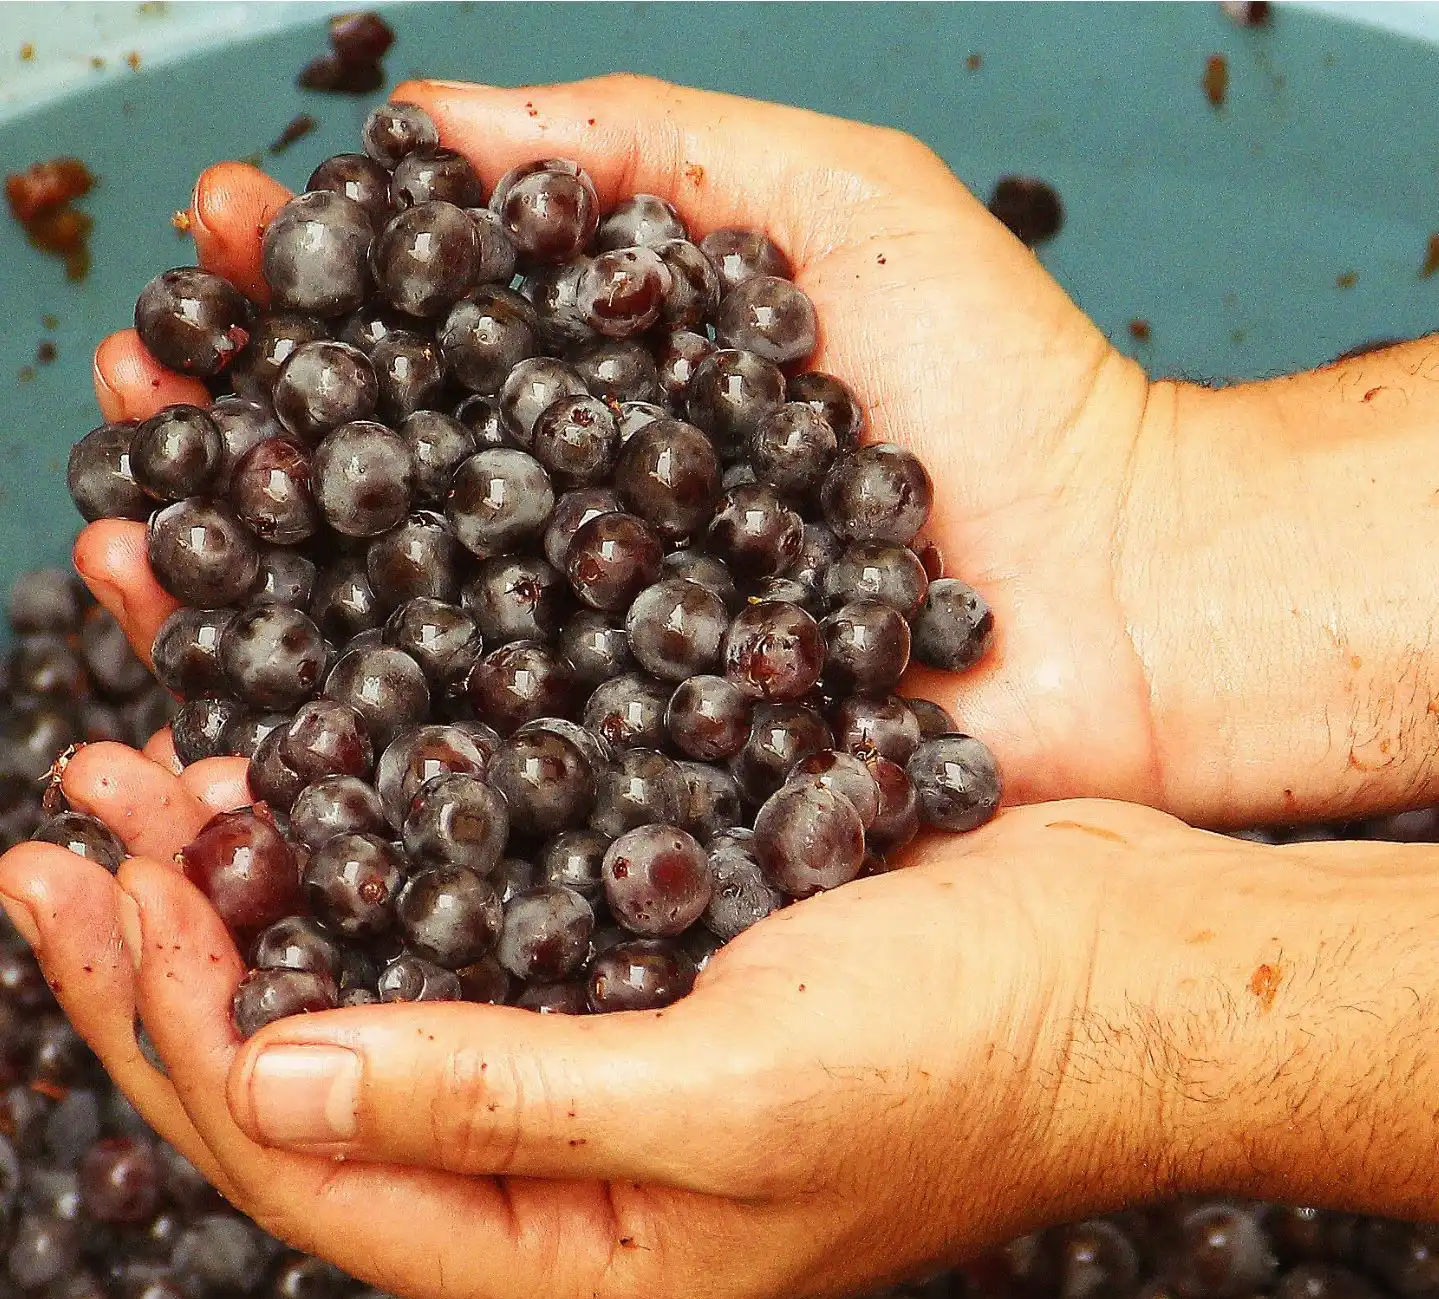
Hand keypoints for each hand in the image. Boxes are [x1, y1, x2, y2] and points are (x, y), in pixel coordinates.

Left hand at [0, 741, 1203, 1298]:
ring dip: (258, 882)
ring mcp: (599, 1058)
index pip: (303, 1156)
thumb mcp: (736, 1101)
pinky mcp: (642, 957)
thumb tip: (268, 1084)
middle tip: (64, 824)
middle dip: (171, 954)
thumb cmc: (972, 1053)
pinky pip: (467, 906)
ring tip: (146, 775)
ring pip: (371, 978)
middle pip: (303, 1074)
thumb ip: (504, 1106)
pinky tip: (320, 768)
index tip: (103, 886)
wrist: (1124, 966)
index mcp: (571, 1252)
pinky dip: (380, 840)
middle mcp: (561, 1170)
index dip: (182, 1025)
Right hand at [80, 72, 1160, 806]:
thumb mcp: (824, 205)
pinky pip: (494, 787)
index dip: (313, 303)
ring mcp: (613, 678)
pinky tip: (251, 731)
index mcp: (610, 413)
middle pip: (383, 499)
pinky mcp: (645, 796)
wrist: (1122, 589)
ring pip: (403, 647)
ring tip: (132, 554)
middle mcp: (588, 549)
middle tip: (136, 405)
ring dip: (256, 602)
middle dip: (247, 451)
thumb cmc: (1000, 390)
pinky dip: (377, 766)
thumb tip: (431, 123)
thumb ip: (640, 156)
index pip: (420, 349)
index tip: (220, 255)